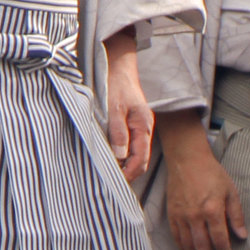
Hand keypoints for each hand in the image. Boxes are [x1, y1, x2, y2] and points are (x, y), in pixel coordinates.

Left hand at [102, 31, 153, 182]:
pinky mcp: (130, 125)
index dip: (129, 174)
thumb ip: (118, 132)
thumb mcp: (114, 108)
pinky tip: (108, 157)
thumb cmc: (116, 84)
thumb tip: (119, 157)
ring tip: (106, 173)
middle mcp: (144, 131)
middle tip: (108, 183)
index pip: (140, 160)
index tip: (114, 183)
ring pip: (133, 155)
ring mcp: (138, 128)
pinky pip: (128, 146)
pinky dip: (119, 155)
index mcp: (143, 127)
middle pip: (139, 161)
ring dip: (122, 165)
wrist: (117, 65)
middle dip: (126, 174)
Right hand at [159, 110, 246, 249]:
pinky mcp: (172, 215)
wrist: (187, 160)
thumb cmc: (212, 174)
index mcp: (212, 210)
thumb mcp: (231, 192)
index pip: (220, 241)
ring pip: (188, 247)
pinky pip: (177, 239)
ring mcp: (181, 216)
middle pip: (203, 248)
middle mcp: (195, 216)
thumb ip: (236, 216)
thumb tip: (242, 236)